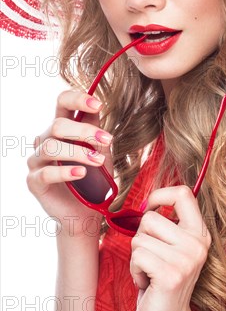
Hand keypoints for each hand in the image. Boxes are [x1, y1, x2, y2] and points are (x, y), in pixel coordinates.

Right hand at [26, 89, 112, 236]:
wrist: (86, 212)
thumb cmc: (94, 179)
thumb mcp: (100, 152)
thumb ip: (96, 133)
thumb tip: (97, 109)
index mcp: (61, 128)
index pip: (62, 102)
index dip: (78, 99)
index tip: (98, 104)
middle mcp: (45, 140)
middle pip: (57, 125)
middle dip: (84, 131)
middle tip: (107, 140)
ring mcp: (37, 160)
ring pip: (51, 147)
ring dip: (78, 152)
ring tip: (98, 161)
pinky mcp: (34, 181)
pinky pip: (46, 172)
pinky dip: (66, 172)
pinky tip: (82, 173)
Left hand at [130, 185, 211, 310]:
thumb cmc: (162, 283)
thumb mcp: (173, 249)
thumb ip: (167, 226)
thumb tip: (145, 202)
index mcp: (200, 233)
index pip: (184, 194)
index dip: (160, 195)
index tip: (149, 207)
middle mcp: (197, 244)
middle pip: (150, 217)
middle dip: (141, 237)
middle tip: (152, 259)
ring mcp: (186, 259)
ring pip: (139, 237)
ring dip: (137, 257)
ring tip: (150, 272)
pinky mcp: (170, 274)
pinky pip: (137, 255)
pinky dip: (135, 270)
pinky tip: (147, 283)